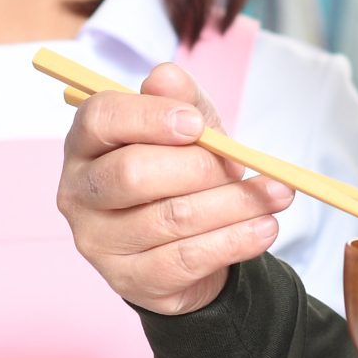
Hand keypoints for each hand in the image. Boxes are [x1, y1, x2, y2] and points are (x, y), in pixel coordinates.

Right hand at [57, 62, 294, 315]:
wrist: (186, 246)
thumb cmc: (179, 175)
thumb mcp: (187, 132)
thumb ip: (181, 102)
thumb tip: (166, 76)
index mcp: (85, 144)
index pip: (101, 119)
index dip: (149, 117)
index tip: (197, 124)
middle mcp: (79, 193)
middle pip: (133, 173)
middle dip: (199, 167)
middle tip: (239, 165)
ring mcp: (99, 242)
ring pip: (171, 218)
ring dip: (234, 204)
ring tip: (278, 195)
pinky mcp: (131, 281)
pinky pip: (188, 259)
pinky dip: (235, 241)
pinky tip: (266, 228)